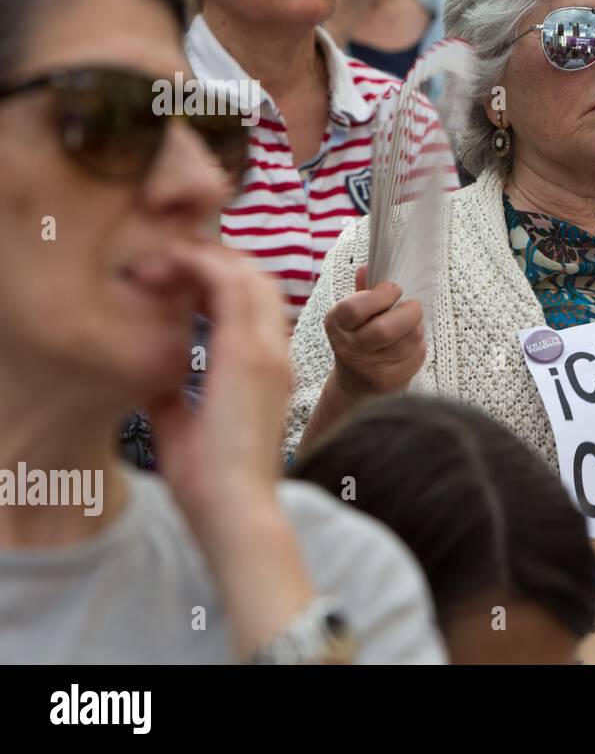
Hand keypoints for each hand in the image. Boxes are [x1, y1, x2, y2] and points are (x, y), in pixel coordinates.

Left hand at [147, 240, 291, 533]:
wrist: (234, 509)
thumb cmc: (211, 481)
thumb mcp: (182, 424)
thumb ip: (173, 393)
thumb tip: (146, 375)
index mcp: (266, 369)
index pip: (253, 302)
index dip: (216, 280)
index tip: (173, 280)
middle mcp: (274, 352)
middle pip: (256, 279)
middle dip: (213, 260)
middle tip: (165, 261)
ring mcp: (267, 351)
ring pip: (249, 275)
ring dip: (207, 259)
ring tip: (164, 259)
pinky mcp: (250, 354)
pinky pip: (232, 287)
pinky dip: (201, 267)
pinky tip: (168, 265)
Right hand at [324, 263, 426, 398]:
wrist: (356, 383)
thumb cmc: (359, 336)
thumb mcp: (354, 313)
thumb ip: (363, 290)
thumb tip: (367, 267)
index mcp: (336, 323)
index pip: (355, 308)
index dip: (381, 295)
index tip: (394, 290)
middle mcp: (348, 347)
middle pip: (385, 329)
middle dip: (408, 312)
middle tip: (412, 306)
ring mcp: (369, 367)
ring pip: (408, 341)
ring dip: (417, 327)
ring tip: (411, 324)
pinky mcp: (390, 381)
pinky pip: (417, 355)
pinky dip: (419, 345)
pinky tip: (410, 344)